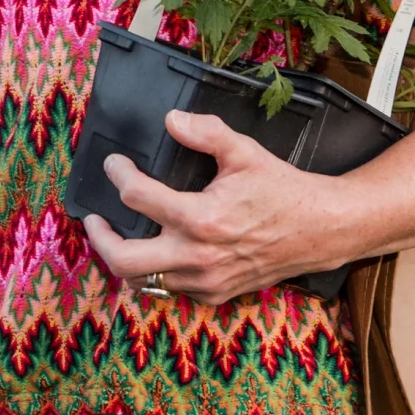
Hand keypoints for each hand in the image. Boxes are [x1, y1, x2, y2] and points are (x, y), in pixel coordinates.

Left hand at [79, 110, 344, 303]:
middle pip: (125, 260)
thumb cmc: (282, 190)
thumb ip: (206, 132)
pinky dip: (155, 271)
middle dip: (100, 237)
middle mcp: (198, 256)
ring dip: (126, 257)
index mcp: (202, 218)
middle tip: (94, 218)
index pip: (137, 197)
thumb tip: (171, 120)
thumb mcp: (245, 151)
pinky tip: (156, 249)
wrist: (319, 230)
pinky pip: (171, 288)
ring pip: (144, 280)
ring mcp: (206, 280)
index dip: (118, 174)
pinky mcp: (216, 294)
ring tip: (121, 233)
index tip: (115, 164)